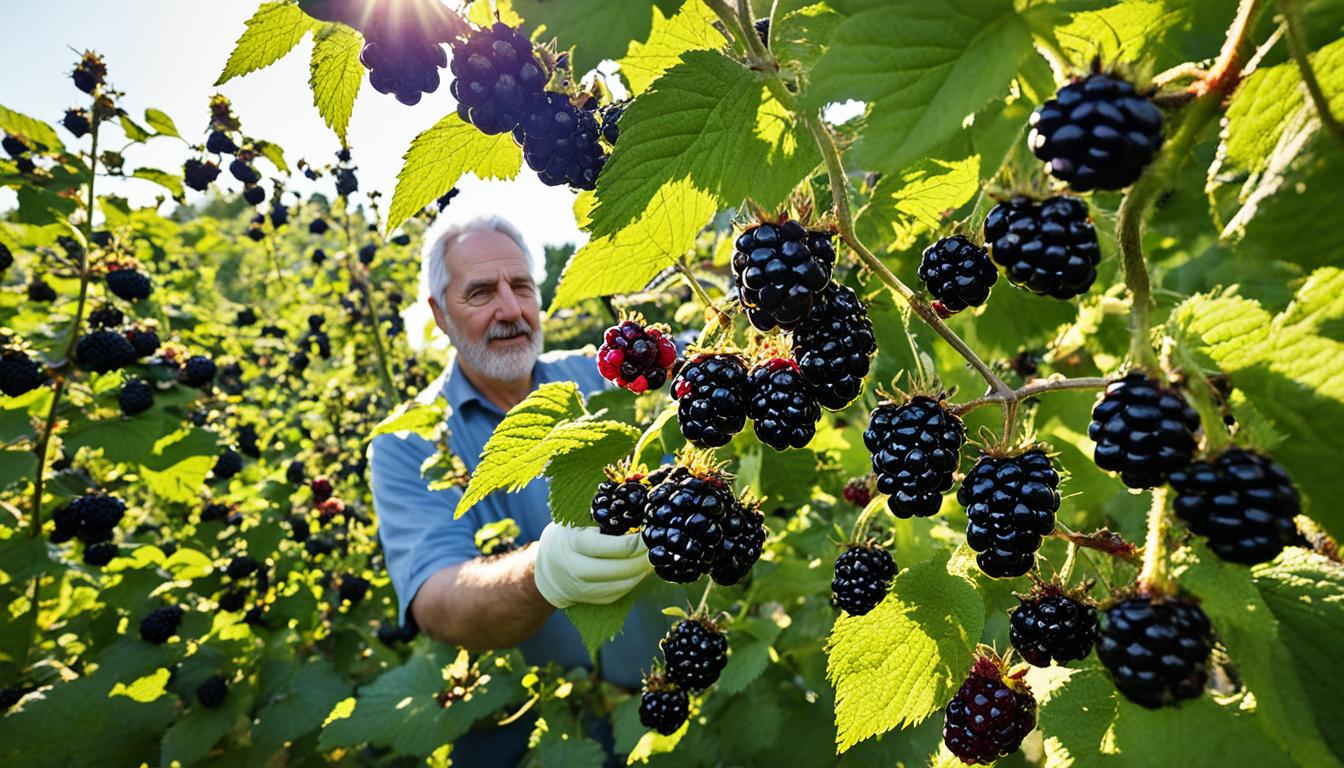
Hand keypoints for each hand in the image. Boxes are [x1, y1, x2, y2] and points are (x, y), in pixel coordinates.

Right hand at [533, 522, 652, 608]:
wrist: (548, 567)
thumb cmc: (569, 535)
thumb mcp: (577, 521)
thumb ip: (602, 516)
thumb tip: (638, 507)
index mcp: (572, 543)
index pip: (604, 547)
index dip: (631, 543)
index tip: (650, 534)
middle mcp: (575, 568)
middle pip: (618, 569)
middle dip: (643, 559)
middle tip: (660, 547)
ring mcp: (583, 588)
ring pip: (622, 584)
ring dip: (642, 571)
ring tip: (655, 558)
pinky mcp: (592, 600)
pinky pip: (620, 593)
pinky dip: (634, 581)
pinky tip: (642, 569)